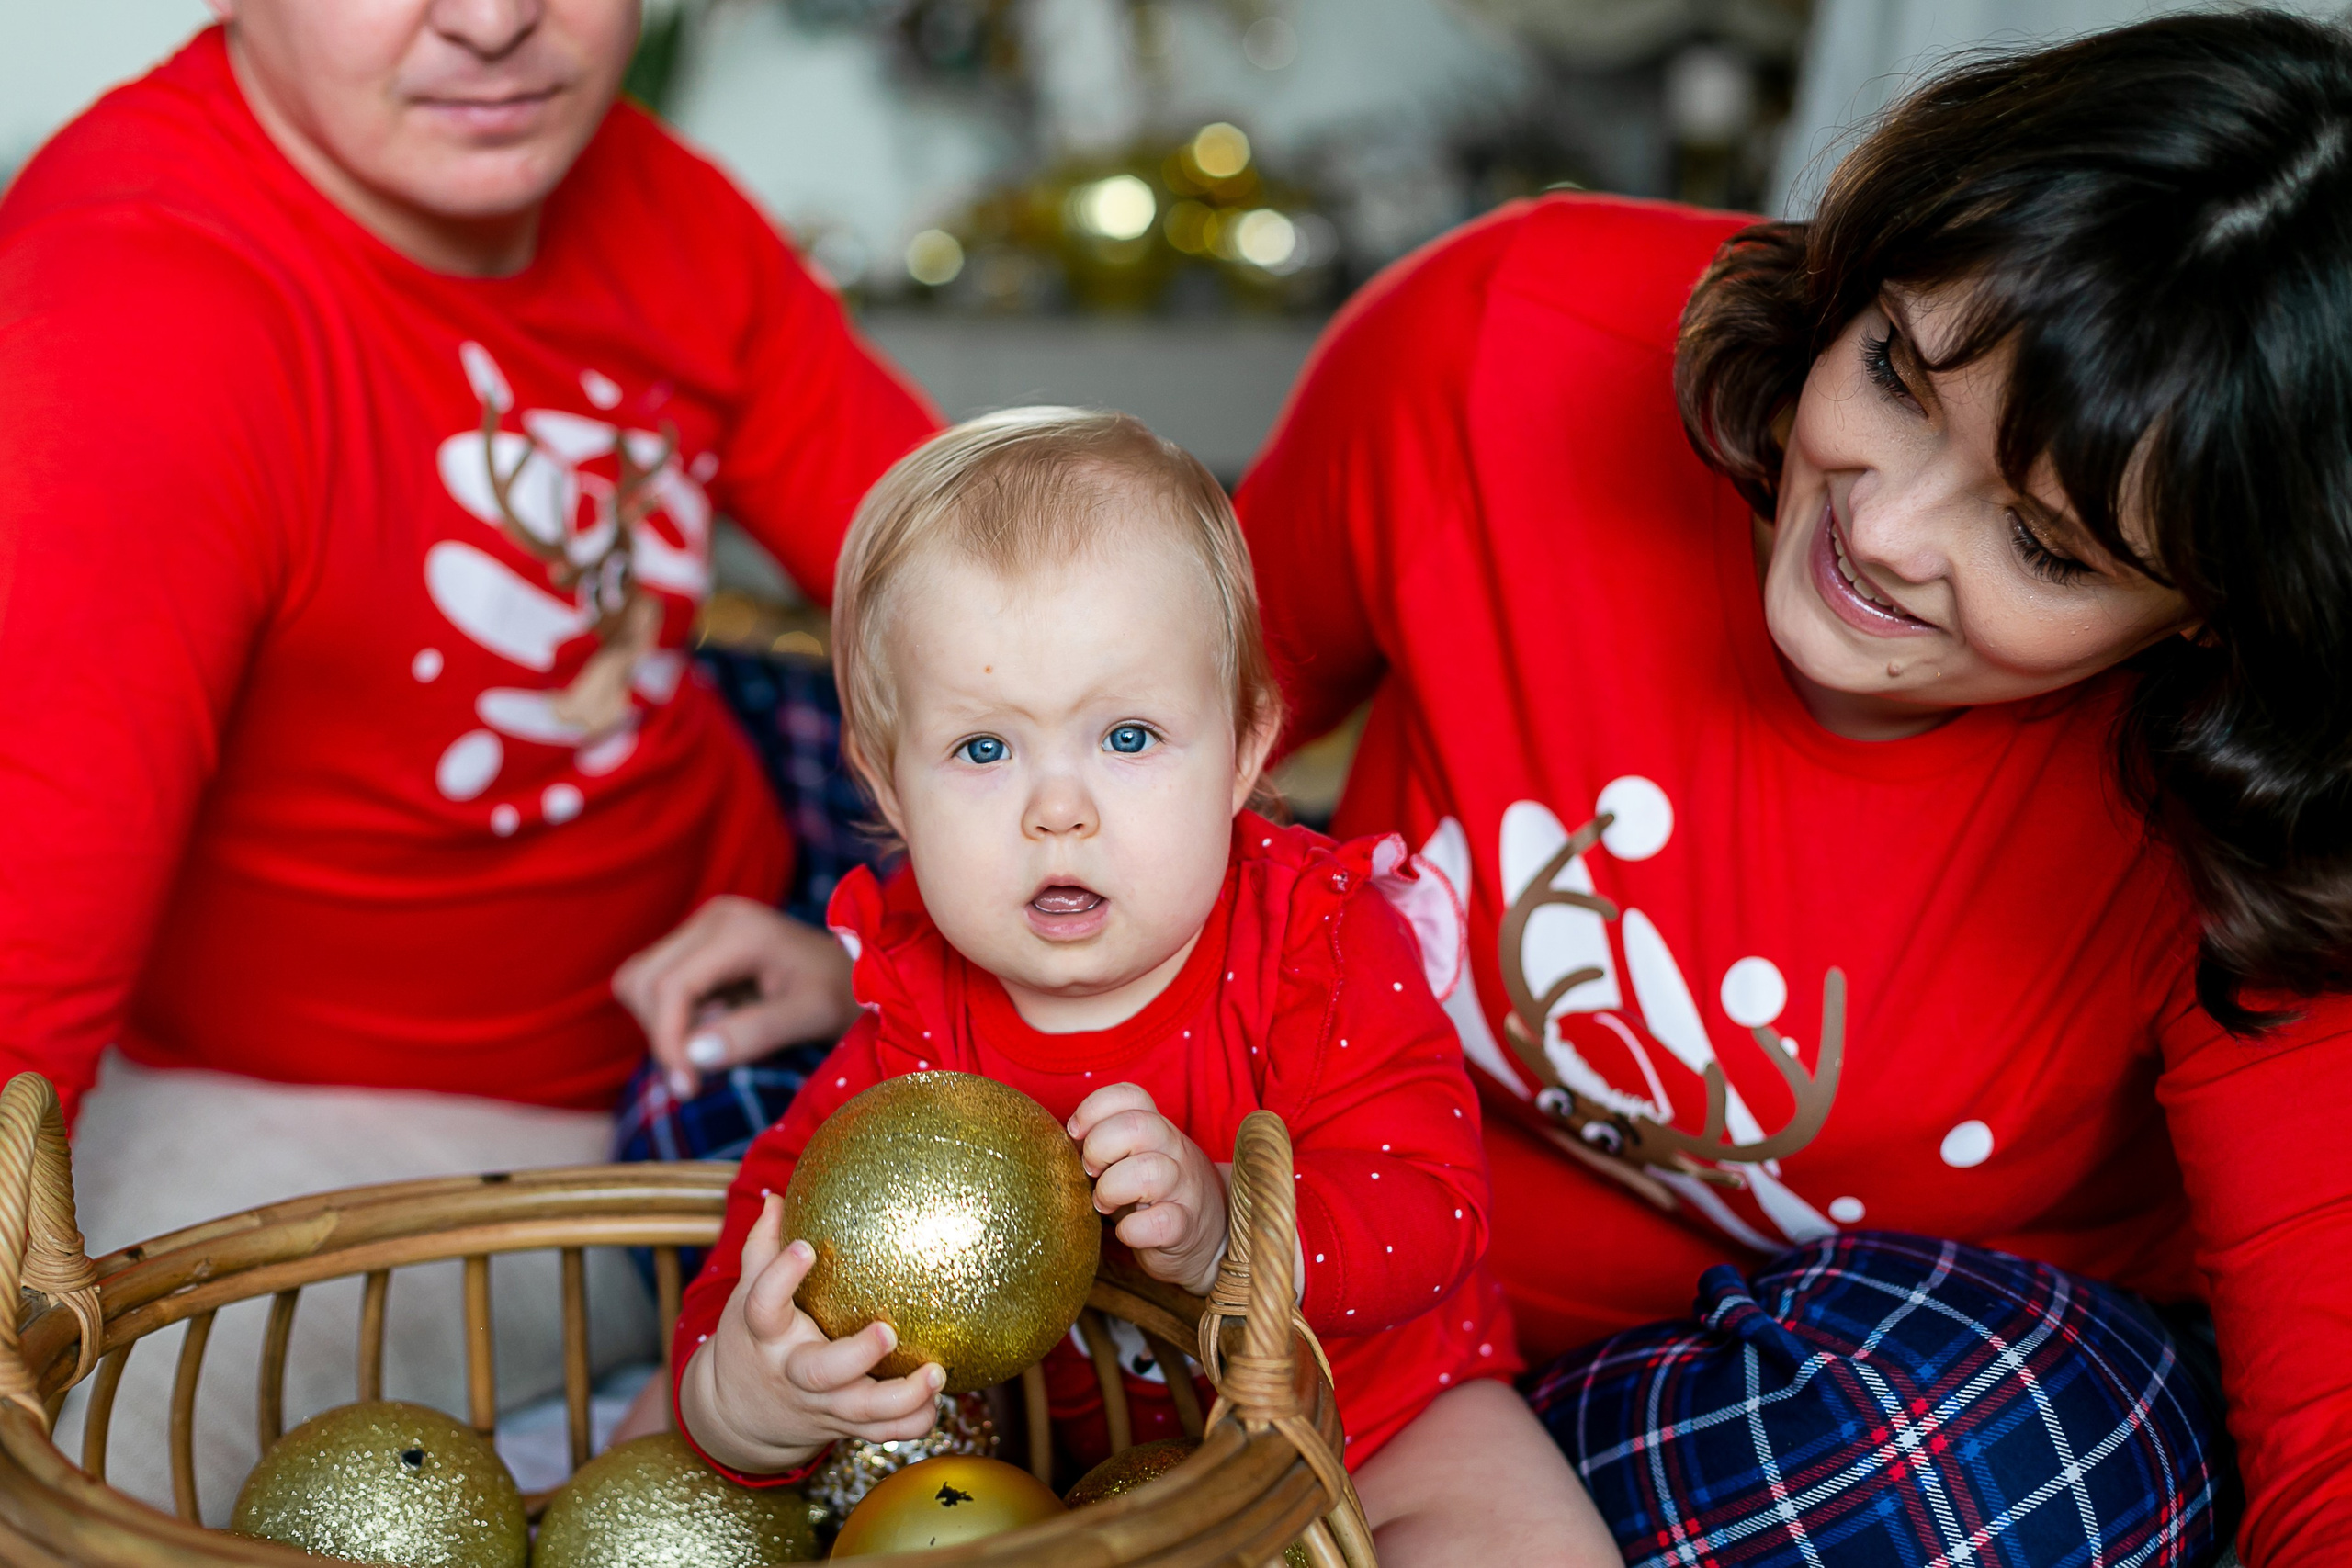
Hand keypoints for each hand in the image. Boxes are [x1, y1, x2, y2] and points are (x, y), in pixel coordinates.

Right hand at [615, 895, 857, 1099]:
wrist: (854, 975)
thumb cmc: (842, 994)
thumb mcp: (811, 1016)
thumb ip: (757, 1033)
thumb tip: (695, 1056)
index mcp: (740, 929)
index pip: (671, 986)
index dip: (668, 1042)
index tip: (687, 1087)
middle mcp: (713, 918)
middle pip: (643, 982)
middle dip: (663, 1034)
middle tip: (702, 1069)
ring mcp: (702, 927)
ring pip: (638, 982)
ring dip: (663, 1024)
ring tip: (715, 1038)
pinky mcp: (697, 944)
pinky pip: (655, 985)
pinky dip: (671, 1015)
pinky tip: (714, 1022)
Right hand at [677, 1194, 944, 1474]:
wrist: (737, 1416)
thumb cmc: (751, 1340)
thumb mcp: (745, 1297)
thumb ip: (762, 1247)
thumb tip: (777, 1196)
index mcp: (765, 1335)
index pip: (763, 1305)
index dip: (781, 1277)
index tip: (806, 1247)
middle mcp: (793, 1373)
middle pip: (821, 1373)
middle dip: (857, 1355)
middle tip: (888, 1332)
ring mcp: (821, 1405)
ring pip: (860, 1412)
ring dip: (901, 1397)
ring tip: (936, 1372)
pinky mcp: (843, 1426)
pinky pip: (881, 1434)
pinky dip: (911, 1423)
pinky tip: (936, 1401)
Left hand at [1067, 1084, 1227, 1294]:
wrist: (1211, 1233)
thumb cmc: (1154, 1193)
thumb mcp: (1133, 1158)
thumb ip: (1102, 1145)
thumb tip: (1052, 1143)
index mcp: (1156, 1128)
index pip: (1130, 1095)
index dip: (1094, 1109)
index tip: (1075, 1134)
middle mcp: (1174, 1150)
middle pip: (1137, 1126)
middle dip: (1099, 1148)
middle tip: (1090, 1173)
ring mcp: (1183, 1187)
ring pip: (1150, 1171)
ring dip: (1112, 1189)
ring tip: (1103, 1205)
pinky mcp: (1185, 1227)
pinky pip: (1161, 1222)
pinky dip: (1133, 1230)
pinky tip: (1125, 1233)